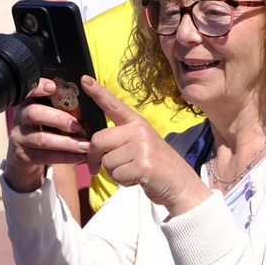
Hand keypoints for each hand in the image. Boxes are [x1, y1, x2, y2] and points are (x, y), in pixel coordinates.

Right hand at [5, 78, 89, 192]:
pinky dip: (65, 156)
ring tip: (84, 145)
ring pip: (42, 139)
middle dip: (58, 118)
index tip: (53, 87)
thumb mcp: (48, 112)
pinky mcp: (25, 155)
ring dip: (66, 142)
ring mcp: (20, 137)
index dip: (39, 87)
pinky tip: (80, 156)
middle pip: (34, 113)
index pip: (29, 90)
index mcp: (28, 101)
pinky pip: (46, 156)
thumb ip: (61, 105)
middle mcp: (21, 117)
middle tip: (77, 125)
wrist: (25, 154)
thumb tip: (90, 97)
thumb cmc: (44, 127)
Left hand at [80, 75, 208, 215]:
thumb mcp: (140, 146)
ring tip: (132, 172)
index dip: (98, 92)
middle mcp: (139, 130)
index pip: (114, 105)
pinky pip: (116, 175)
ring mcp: (142, 146)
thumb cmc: (156, 166)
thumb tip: (90, 147)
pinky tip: (137, 179)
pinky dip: (123, 182)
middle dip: (94, 157)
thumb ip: (118, 141)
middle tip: (97, 168)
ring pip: (106, 162)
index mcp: (137, 123)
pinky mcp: (143, 164)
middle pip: (99, 140)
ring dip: (114, 173)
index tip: (84, 79)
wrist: (181, 185)